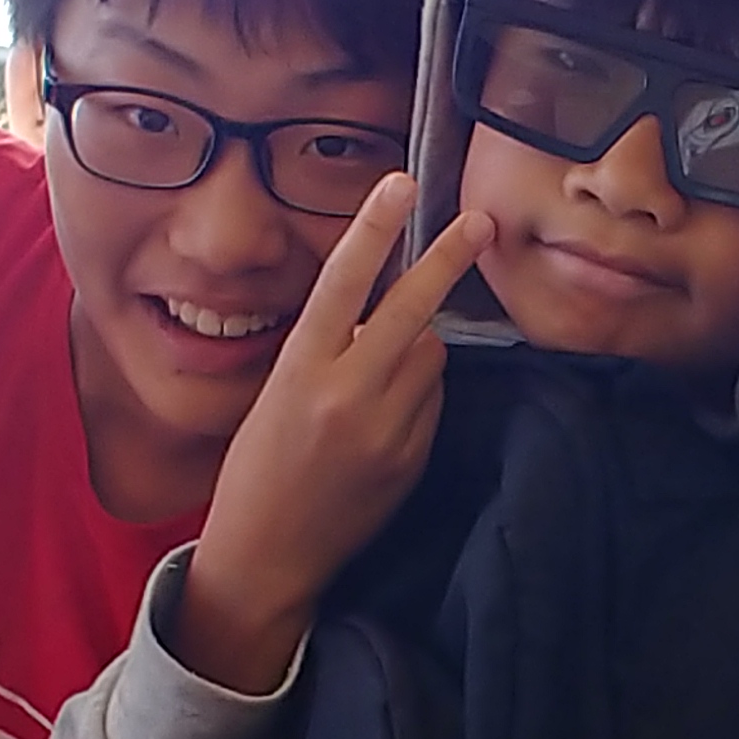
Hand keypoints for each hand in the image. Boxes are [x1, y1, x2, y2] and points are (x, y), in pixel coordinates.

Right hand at [171, 176, 492, 694]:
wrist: (269, 555)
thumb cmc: (258, 469)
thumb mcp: (275, 395)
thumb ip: (328, 351)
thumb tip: (382, 314)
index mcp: (300, 372)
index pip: (343, 283)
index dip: (374, 228)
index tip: (400, 183)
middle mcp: (347, 396)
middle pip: (413, 311)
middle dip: (448, 259)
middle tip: (481, 221)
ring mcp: (387, 431)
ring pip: (430, 354)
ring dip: (419, 344)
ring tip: (379, 372)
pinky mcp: (413, 459)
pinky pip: (432, 400)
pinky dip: (420, 392)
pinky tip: (386, 417)